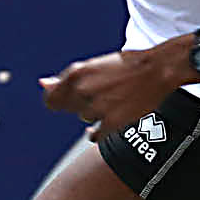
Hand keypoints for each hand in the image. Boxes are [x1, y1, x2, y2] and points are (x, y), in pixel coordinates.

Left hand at [41, 48, 178, 140]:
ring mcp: (98, 108)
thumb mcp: (92, 66)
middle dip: (81, 103)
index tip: (66, 101)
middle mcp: (84, 90)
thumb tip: (43, 83)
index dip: (56, 101)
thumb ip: (66, 78)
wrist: (157, 70)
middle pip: (70, 109)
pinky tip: (110, 120)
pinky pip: (96, 135)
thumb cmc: (126, 65)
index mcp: (77, 73)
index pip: (51, 98)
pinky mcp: (112, 122)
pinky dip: (99, 132)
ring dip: (95, 113)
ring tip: (113, 100)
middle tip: (101, 93)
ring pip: (85, 118)